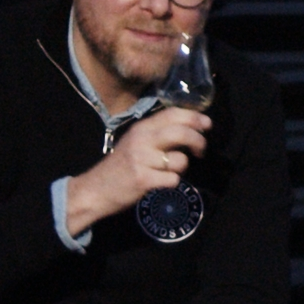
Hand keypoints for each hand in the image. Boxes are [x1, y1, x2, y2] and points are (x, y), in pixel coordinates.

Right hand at [60, 109, 209, 237]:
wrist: (96, 189)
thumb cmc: (120, 166)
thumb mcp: (136, 142)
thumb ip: (158, 134)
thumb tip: (189, 129)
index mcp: (141, 128)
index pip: (172, 114)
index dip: (194, 117)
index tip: (207, 124)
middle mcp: (142, 139)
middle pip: (181, 133)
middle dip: (198, 140)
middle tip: (201, 150)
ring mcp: (142, 159)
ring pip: (180, 160)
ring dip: (181, 167)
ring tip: (169, 171)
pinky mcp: (143, 179)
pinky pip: (173, 179)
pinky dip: (172, 182)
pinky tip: (161, 183)